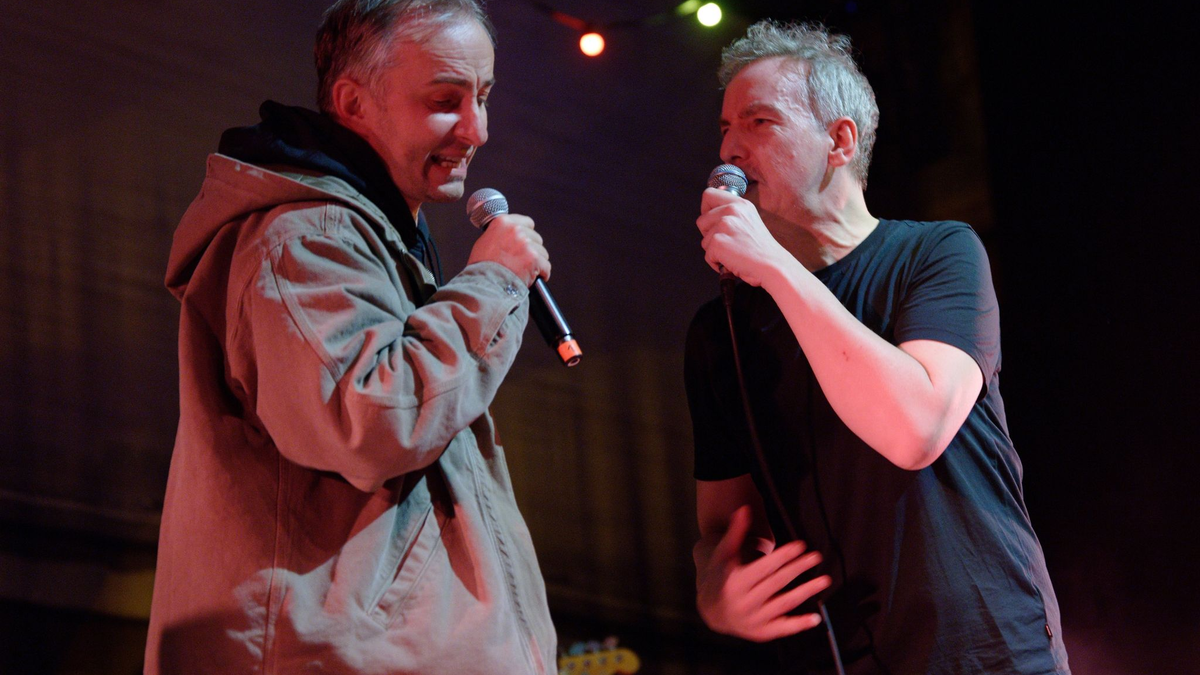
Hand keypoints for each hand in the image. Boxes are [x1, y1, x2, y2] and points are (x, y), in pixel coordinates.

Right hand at [467, 213, 550, 287]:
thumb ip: (500, 234)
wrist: (485, 283)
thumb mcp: (485, 241)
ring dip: (536, 262)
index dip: (527, 234)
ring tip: (524, 271)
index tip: (524, 242)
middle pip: (536, 238)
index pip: (527, 223)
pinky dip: (542, 274)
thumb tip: (509, 235)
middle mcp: (516, 230)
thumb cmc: (482, 266)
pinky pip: (546, 266)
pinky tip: (532, 278)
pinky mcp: (534, 259)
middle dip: (531, 250)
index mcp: (503, 222)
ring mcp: (526, 244)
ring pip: (542, 252)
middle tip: (521, 260)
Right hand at [694, 506, 830, 641]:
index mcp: (735, 582)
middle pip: (778, 582)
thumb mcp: (724, 554)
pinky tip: (816, 618)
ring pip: (785, 604)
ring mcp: (754, 619)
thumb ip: (735, 532)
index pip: (765, 567)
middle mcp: (744, 602)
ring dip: (806, 591)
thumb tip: (744, 508)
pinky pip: (784, 628)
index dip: (784, 555)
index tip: (800, 545)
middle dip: (798, 568)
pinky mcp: (761, 633)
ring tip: (824, 579)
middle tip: (816, 556)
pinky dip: (800, 624)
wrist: (711, 610)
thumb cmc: (721, 576)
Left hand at [696, 187, 785, 286]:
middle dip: (708, 235)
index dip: (706, 210)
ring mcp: (724, 224)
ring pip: (704, 240)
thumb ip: (732, 215)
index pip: (709, 194)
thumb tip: (710, 216)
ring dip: (714, 251)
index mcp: (740, 204)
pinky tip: (731, 262)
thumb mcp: (749, 221)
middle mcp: (732, 210)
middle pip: (701, 220)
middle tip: (726, 243)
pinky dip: (716, 262)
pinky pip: (707, 255)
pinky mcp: (718, 241)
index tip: (712, 222)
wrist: (772, 265)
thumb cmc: (762, 250)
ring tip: (733, 253)